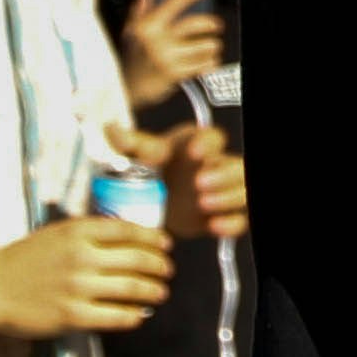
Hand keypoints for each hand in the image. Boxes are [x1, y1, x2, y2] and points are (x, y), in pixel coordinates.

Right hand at [0, 211, 176, 340]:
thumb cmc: (23, 258)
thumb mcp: (55, 233)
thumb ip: (87, 232)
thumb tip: (126, 237)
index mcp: (77, 231)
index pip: (129, 230)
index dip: (154, 238)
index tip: (167, 245)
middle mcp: (81, 257)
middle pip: (137, 260)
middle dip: (160, 267)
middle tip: (168, 271)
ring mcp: (77, 288)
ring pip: (132, 289)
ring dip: (153, 291)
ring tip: (161, 293)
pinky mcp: (72, 317)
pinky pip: (115, 317)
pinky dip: (133, 316)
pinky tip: (139, 316)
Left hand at [114, 122, 247, 241]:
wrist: (150, 201)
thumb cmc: (150, 171)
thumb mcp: (139, 156)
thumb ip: (131, 144)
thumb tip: (113, 130)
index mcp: (198, 145)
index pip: (214, 137)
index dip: (207, 144)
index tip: (193, 152)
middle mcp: (216, 166)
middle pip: (237, 165)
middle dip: (223, 174)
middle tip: (199, 183)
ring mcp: (222, 192)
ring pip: (242, 190)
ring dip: (229, 197)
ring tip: (204, 204)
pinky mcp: (220, 215)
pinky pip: (238, 219)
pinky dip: (231, 223)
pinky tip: (214, 226)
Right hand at [120, 0, 223, 114]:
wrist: (126, 89)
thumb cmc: (130, 59)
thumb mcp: (130, 32)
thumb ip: (139, 11)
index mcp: (147, 26)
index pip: (171, 5)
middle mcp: (158, 40)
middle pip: (194, 24)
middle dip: (212, 23)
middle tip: (217, 25)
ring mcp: (167, 57)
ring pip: (204, 45)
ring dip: (212, 46)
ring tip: (211, 47)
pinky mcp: (176, 74)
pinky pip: (204, 64)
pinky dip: (210, 63)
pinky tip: (207, 62)